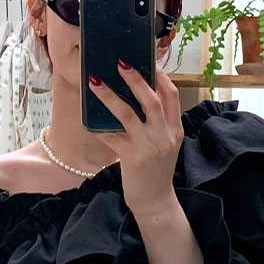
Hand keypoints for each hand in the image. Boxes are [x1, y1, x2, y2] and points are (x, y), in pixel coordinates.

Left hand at [86, 63, 183, 215]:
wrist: (156, 202)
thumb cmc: (156, 172)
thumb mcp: (166, 145)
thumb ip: (159, 124)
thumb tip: (138, 99)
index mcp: (175, 129)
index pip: (171, 95)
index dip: (159, 75)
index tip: (147, 61)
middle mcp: (165, 135)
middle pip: (151, 98)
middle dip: (135, 78)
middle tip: (120, 62)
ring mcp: (149, 146)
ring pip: (128, 113)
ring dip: (109, 95)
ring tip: (95, 81)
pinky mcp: (132, 158)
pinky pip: (111, 137)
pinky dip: (99, 127)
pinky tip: (88, 120)